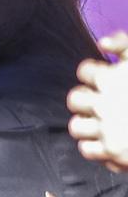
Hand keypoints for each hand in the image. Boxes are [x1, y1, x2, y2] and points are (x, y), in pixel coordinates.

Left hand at [69, 32, 127, 172]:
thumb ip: (124, 44)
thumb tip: (101, 43)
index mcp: (112, 80)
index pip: (85, 71)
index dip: (93, 73)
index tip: (103, 77)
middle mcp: (104, 105)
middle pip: (75, 99)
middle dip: (86, 98)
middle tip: (100, 100)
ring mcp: (107, 130)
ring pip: (76, 126)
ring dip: (85, 123)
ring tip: (100, 121)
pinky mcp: (111, 152)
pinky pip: (86, 149)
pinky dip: (94, 145)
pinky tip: (107, 139)